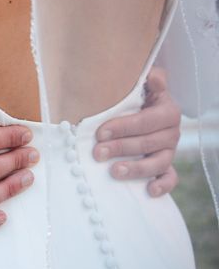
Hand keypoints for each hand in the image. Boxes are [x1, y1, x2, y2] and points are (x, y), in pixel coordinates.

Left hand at [93, 67, 180, 196]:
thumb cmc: (135, 97)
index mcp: (166, 111)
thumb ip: (149, 80)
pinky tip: (149, 190)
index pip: (147, 121)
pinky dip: (162, 185)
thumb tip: (154, 78)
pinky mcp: (166, 167)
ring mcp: (169, 151)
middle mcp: (171, 132)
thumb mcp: (140, 85)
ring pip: (158, 162)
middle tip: (97, 152)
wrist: (140, 109)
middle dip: (121, 148)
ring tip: (115, 171)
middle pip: (148, 142)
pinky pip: (170, 178)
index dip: (124, 127)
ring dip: (137, 168)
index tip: (100, 132)